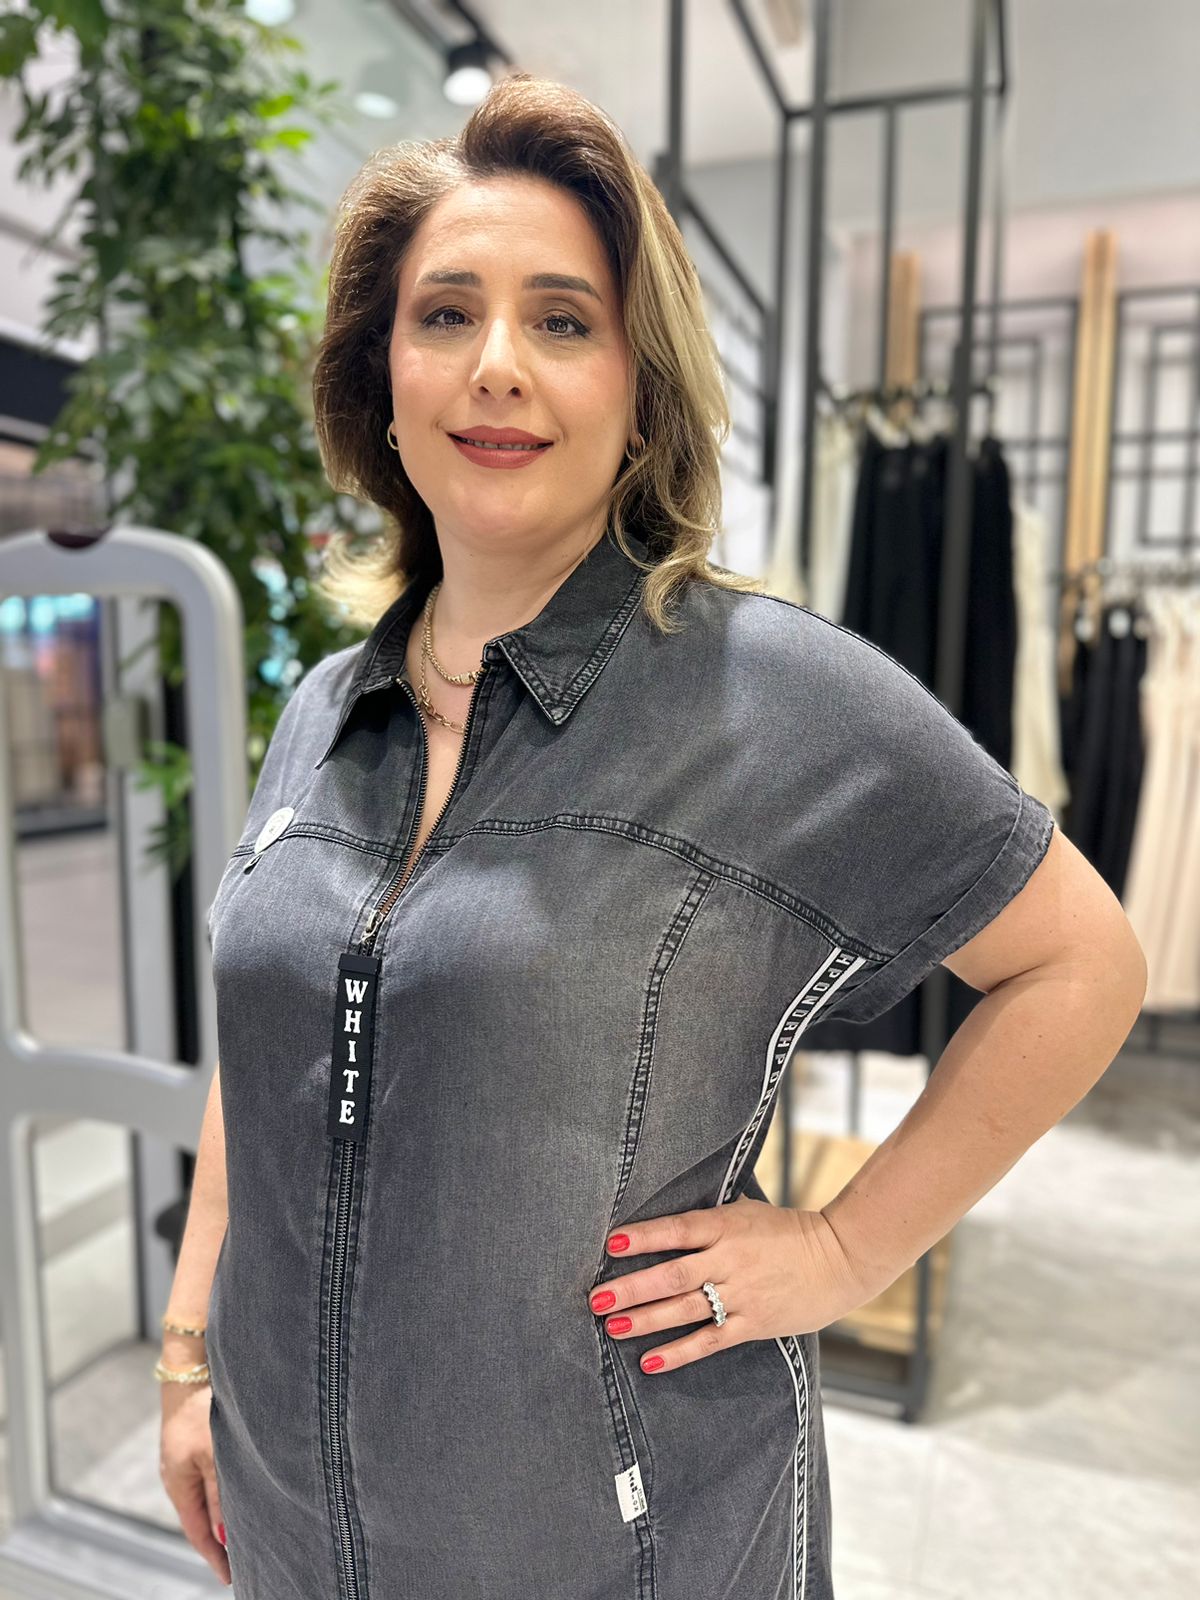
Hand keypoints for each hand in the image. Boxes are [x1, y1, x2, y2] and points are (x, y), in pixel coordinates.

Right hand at [159, 1380, 229, 1586]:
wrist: (191, 1366)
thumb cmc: (202, 1409)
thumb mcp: (214, 1454)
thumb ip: (221, 1494)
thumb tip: (224, 1535)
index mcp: (178, 1484)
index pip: (198, 1532)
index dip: (215, 1557)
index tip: (232, 1578)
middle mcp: (177, 1476)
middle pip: (200, 1519)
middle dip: (220, 1543)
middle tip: (244, 1563)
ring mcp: (184, 1460)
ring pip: (205, 1499)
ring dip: (222, 1518)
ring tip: (244, 1535)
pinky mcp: (193, 1444)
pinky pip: (207, 1480)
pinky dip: (221, 1496)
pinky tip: (236, 1496)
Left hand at [587, 1197, 878, 1372]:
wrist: (839, 1258)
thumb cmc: (788, 1231)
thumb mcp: (747, 1212)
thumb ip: (710, 1220)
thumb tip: (667, 1224)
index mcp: (726, 1226)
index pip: (677, 1230)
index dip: (644, 1236)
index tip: (611, 1242)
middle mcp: (729, 1260)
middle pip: (671, 1274)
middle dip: (631, 1287)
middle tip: (596, 1298)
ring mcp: (741, 1294)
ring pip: (685, 1309)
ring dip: (646, 1319)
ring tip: (612, 1326)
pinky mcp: (753, 1324)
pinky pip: (709, 1340)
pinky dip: (679, 1352)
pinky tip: (649, 1361)